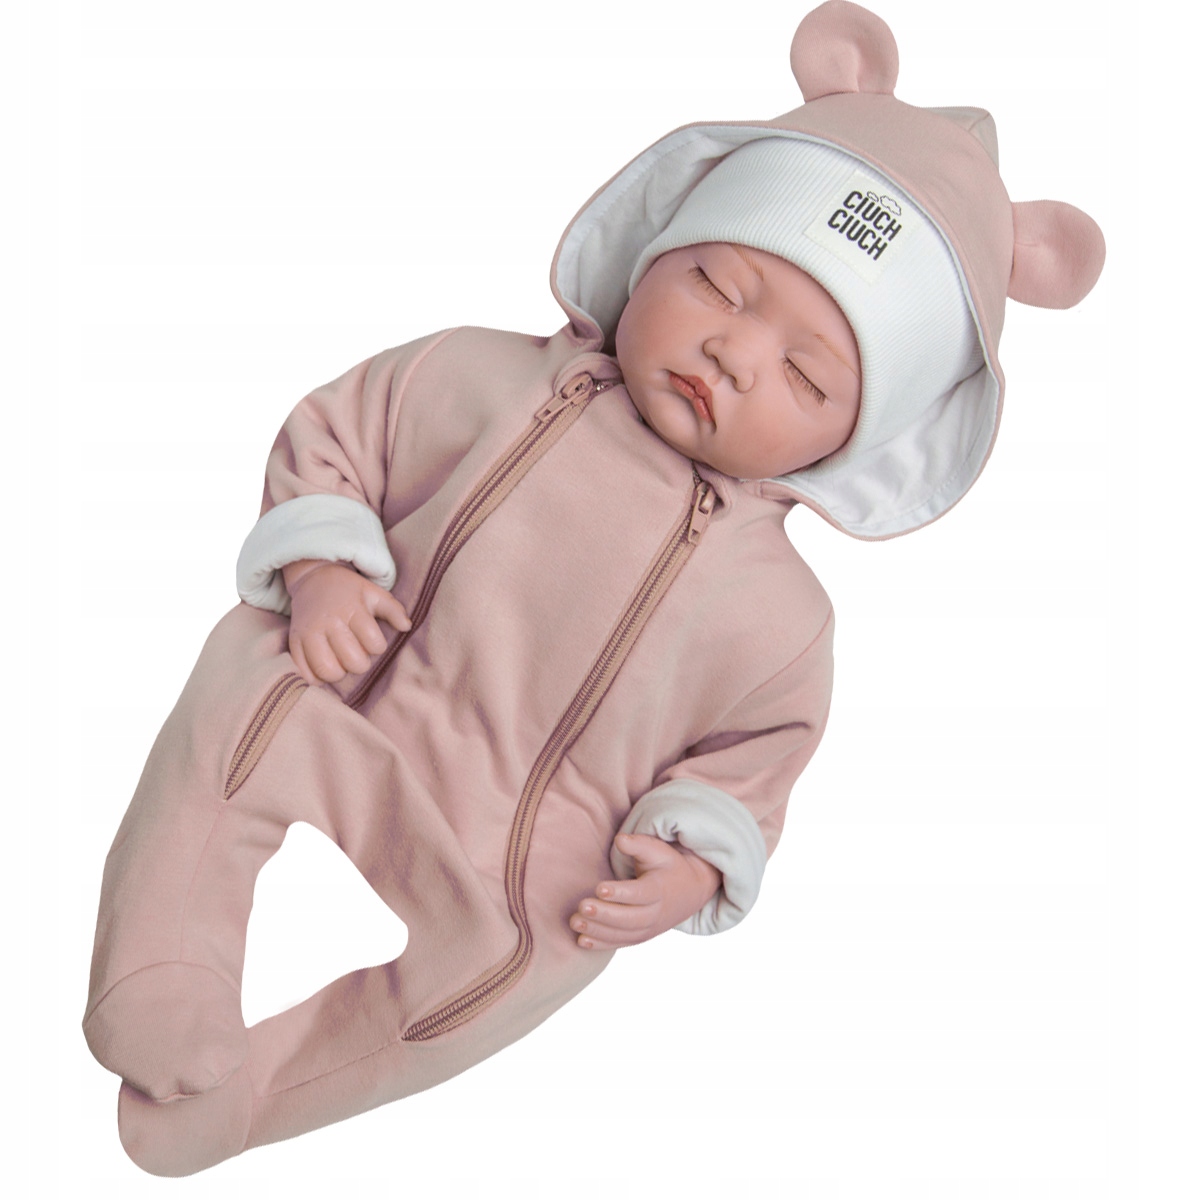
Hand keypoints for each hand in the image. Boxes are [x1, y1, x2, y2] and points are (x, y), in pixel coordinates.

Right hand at [284, 561, 410, 683]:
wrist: (313, 579)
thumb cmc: (349, 591)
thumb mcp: (373, 593)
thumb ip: (393, 610)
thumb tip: (407, 626)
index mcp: (352, 610)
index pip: (374, 644)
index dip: (378, 646)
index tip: (372, 639)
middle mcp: (329, 623)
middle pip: (353, 662)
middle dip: (360, 663)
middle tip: (357, 652)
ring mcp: (309, 634)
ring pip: (328, 671)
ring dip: (339, 672)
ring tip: (341, 661)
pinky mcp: (294, 643)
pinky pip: (306, 673)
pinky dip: (317, 677)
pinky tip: (325, 665)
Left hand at [569, 833, 720, 949]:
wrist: (689, 892)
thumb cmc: (667, 866)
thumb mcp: (658, 851)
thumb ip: (638, 844)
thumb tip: (620, 840)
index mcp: (659, 890)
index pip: (640, 894)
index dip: (620, 893)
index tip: (599, 888)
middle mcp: (655, 914)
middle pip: (629, 919)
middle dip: (604, 914)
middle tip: (582, 906)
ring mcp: (647, 929)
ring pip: (622, 934)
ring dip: (597, 930)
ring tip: (575, 922)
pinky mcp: (639, 937)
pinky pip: (620, 944)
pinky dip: (601, 945)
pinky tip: (581, 941)